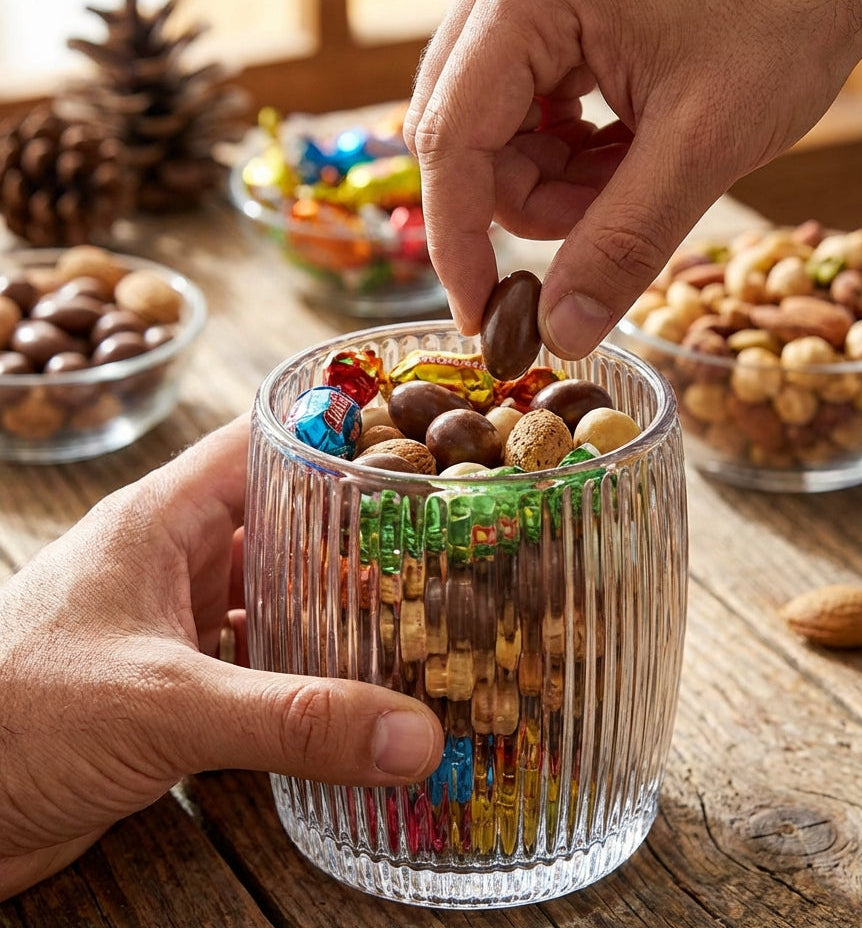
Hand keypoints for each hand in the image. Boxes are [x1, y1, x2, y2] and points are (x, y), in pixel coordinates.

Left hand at [0, 416, 442, 900]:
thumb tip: (413, 734)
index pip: (263, 443)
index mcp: (162, 519)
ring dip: (335, 607)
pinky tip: (352, 688)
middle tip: (438, 544)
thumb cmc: (14, 719)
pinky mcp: (173, 680)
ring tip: (415, 615)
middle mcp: (172, 559)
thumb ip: (293, 719)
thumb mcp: (164, 704)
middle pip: (283, 520)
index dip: (338, 435)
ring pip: (274, 592)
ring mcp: (173, 620)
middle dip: (357, 534)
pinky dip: (305, 669)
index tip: (414, 448)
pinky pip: (258, 657)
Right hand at [405, 0, 861, 358]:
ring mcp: (530, 9)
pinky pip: (532, 118)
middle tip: (598, 230)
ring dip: (557, 188)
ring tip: (634, 179)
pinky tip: (627, 156)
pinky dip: (573, 160)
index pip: (451, 136)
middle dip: (528, 206)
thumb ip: (625, 242)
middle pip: (467, 139)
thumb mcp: (704, 139)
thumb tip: (562, 334)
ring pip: (499, 138)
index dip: (458, 238)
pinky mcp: (554, 26)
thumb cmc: (791, 10)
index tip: (479, 312)